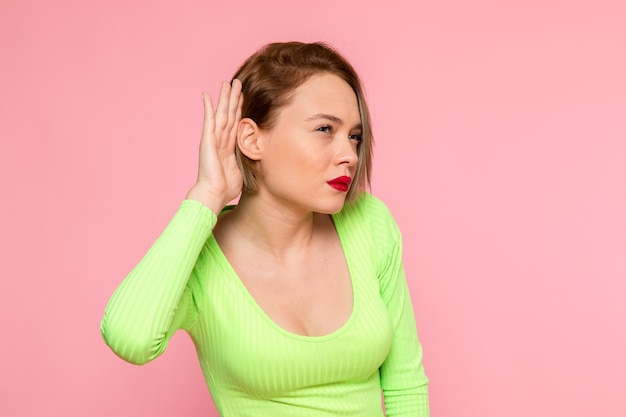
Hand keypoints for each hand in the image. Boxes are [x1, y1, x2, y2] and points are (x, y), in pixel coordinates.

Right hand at [186, 79, 243, 213]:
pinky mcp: (207, 140)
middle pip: (229, 114)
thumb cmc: (226, 188)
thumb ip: (248, 161)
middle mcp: (220, 140)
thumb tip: (262, 161)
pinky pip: (208, 120)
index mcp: (229, 146)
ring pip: (221, 113)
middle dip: (234, 98)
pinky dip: (207, 107)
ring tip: (228, 83)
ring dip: (225, 98)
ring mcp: (213, 139)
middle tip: (237, 82)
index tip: (245, 97)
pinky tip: (206, 95)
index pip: (236, 123)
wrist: (214, 193)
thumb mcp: (243, 170)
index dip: (240, 109)